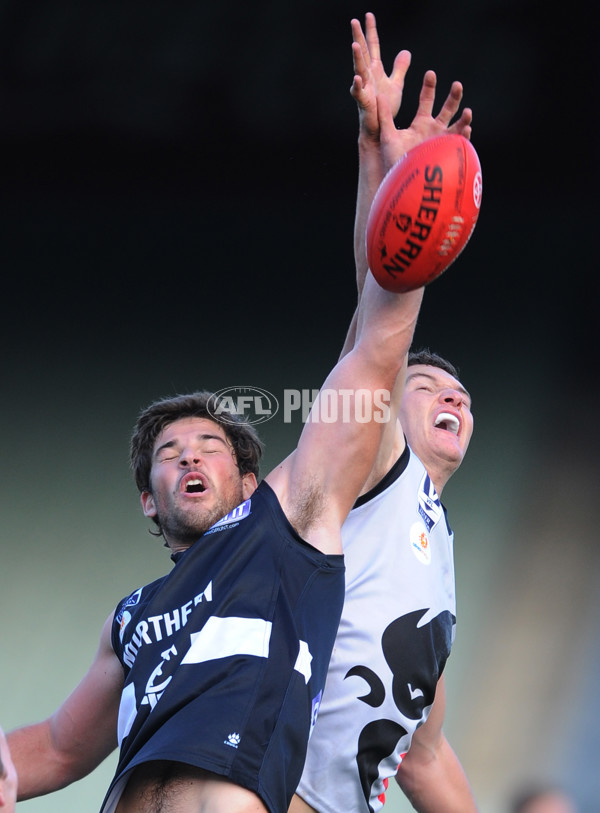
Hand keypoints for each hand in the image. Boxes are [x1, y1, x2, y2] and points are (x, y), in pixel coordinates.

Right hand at [350, 13, 410, 139]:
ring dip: (356, 58)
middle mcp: (367, 77)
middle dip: (358, 38)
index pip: (373, 47)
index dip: (371, 31)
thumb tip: (405, 52)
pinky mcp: (363, 103)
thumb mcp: (395, 85)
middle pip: (363, 54)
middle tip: (354, 21)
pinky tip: (356, 79)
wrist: (379, 129)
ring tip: (355, 45)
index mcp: (375, 71)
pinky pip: (359, 93)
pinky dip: (357, 86)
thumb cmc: (384, 108)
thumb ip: (399, 68)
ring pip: (359, 70)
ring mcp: (364, 89)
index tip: (368, 15)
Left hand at [378, 70, 472, 168]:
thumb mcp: (387, 135)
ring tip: (467, 112)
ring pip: (457, 125)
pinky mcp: (447, 154)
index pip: (427, 100)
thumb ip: (384, 116)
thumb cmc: (393, 159)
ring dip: (464, 118)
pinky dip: (464, 137)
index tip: (431, 73)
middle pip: (447, 109)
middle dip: (453, 97)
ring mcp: (442, 142)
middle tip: (457, 85)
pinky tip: (466, 130)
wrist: (401, 181)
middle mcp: (434, 130)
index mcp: (421, 123)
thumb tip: (379, 94)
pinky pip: (459, 144)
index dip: (429, 87)